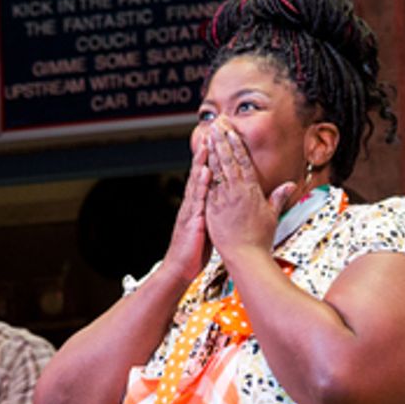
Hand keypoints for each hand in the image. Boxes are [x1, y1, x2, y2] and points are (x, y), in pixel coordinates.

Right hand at [161, 137, 214, 281]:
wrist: (181, 269)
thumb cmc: (195, 250)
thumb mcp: (208, 227)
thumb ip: (214, 213)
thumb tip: (223, 203)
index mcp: (197, 205)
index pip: (204, 177)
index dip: (210, 160)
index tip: (217, 142)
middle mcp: (192, 204)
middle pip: (198, 173)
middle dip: (204, 153)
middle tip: (211, 134)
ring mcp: (190, 210)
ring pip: (196, 182)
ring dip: (201, 163)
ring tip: (207, 144)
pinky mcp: (191, 220)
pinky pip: (197, 200)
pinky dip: (201, 185)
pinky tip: (205, 172)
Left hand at [203, 118, 296, 263]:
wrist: (246, 257)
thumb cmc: (259, 240)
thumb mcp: (272, 216)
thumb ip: (278, 197)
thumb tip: (290, 185)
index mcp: (252, 191)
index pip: (243, 160)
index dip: (236, 142)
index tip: (231, 129)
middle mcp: (238, 191)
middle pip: (229, 159)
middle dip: (223, 139)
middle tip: (217, 123)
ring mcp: (224, 199)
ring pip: (218, 168)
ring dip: (213, 149)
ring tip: (209, 133)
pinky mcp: (213, 208)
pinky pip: (208, 185)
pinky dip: (204, 170)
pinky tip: (201, 158)